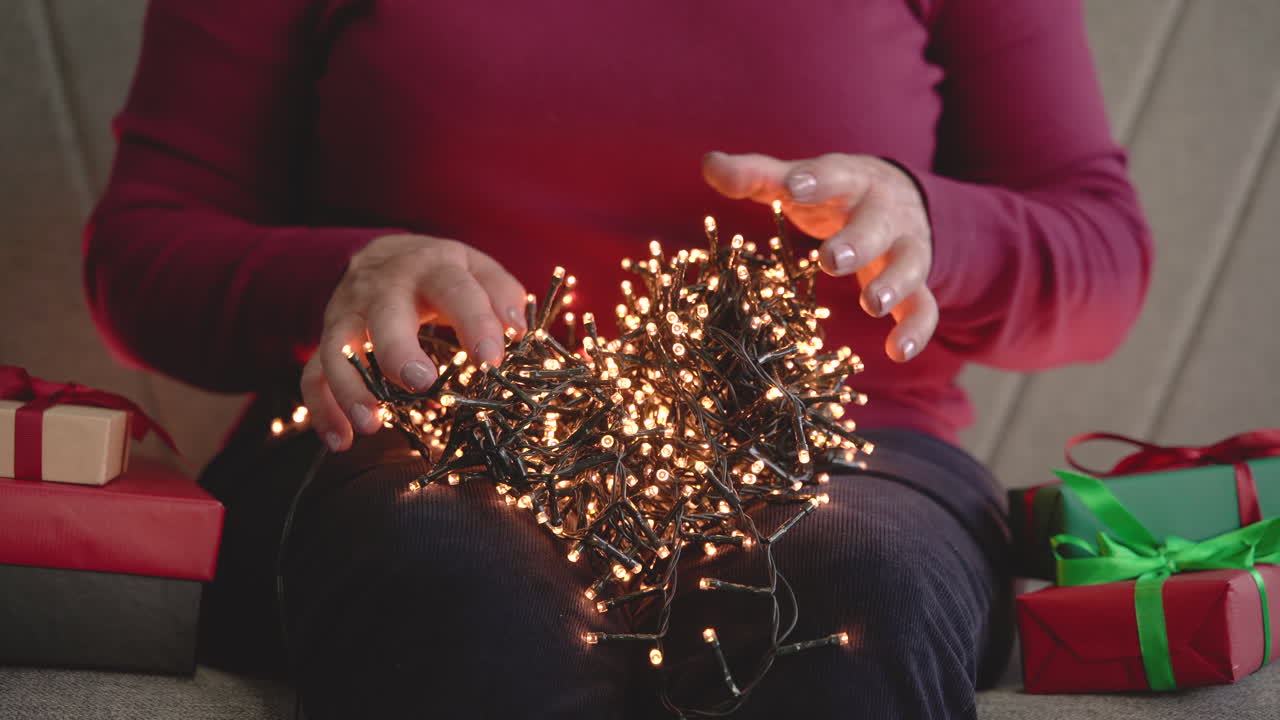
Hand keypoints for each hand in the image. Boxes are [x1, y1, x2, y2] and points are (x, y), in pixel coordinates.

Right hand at [301, 234, 526, 451]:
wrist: (382, 255)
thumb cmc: (441, 273)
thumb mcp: (476, 269)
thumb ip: (503, 295)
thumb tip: (517, 330)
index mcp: (433, 268)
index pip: (456, 291)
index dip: (475, 324)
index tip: (491, 361)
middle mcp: (385, 288)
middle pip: (384, 315)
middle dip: (398, 349)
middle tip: (420, 383)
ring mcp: (349, 313)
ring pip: (337, 347)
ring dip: (350, 387)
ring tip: (372, 424)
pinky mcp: (327, 338)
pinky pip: (313, 372)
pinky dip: (322, 408)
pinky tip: (341, 440)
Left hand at [702, 151, 935, 361]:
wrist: (899, 196)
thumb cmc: (833, 191)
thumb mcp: (799, 179)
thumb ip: (757, 176)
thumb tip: (710, 164)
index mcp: (850, 180)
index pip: (834, 175)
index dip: (815, 180)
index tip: (793, 186)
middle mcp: (884, 212)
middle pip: (876, 224)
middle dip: (856, 240)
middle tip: (832, 258)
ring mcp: (905, 247)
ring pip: (909, 263)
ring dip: (894, 284)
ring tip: (872, 305)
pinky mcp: (916, 282)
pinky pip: (924, 306)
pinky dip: (916, 329)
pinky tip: (898, 352)